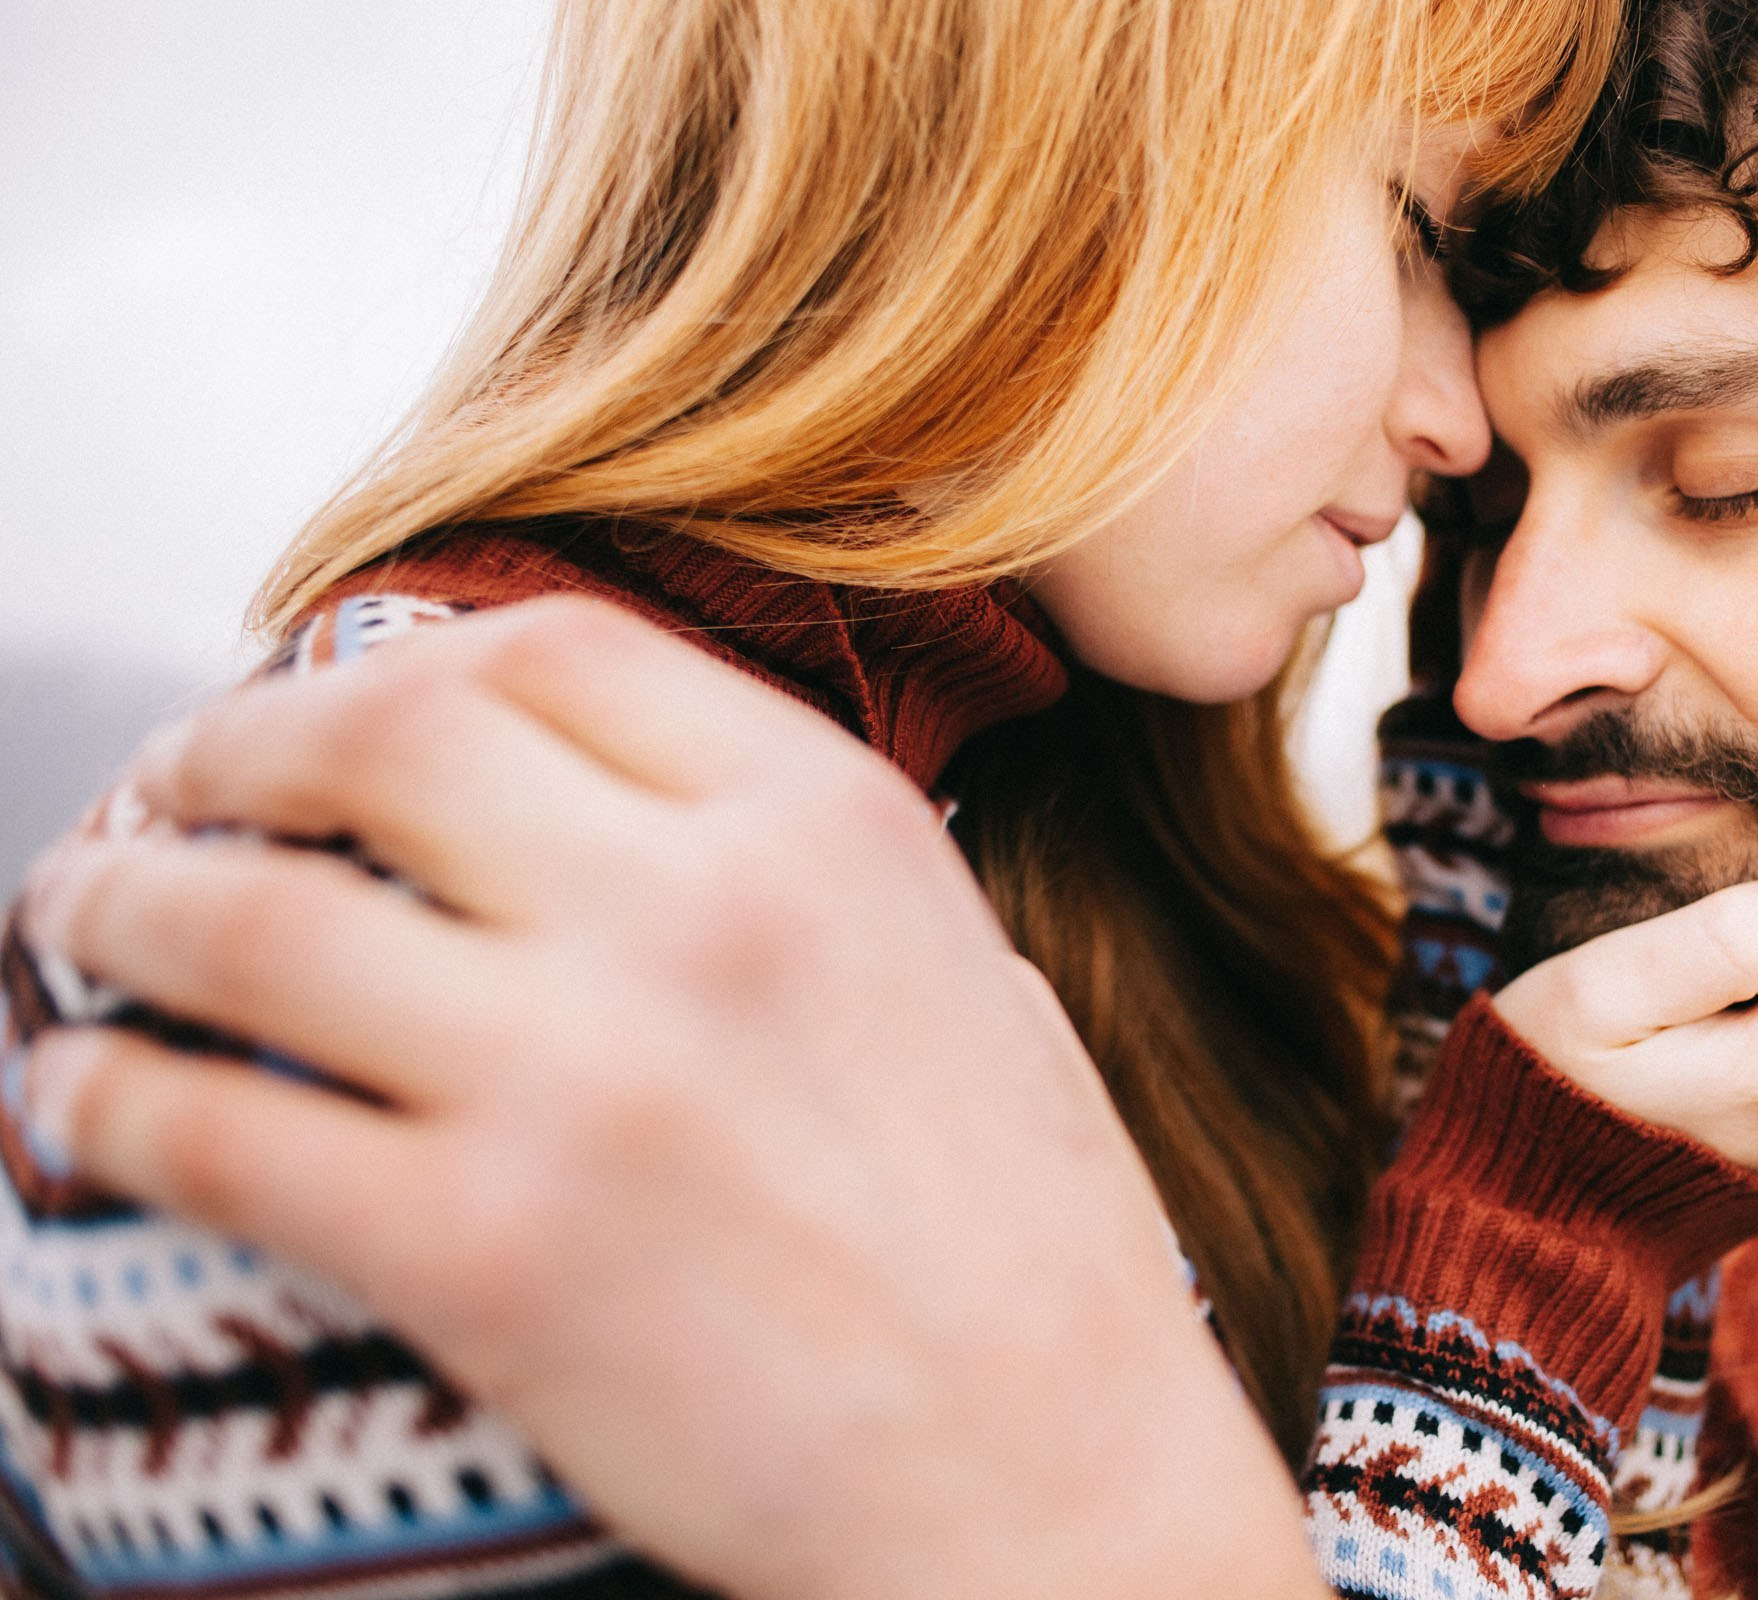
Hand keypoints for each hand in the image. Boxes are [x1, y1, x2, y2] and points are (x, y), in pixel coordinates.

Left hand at [15, 598, 1323, 1599]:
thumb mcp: (963, 972)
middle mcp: (697, 909)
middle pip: (378, 733)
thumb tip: (611, 825)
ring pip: (253, 918)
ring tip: (84, 909)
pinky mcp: (486, 1255)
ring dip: (122, 899)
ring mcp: (583, 1076)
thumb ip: (793, 871)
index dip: (405, 659)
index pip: (553, 648)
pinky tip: (83, 1094)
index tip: (341, 704)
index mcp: (827, 824)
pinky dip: (110, 1097)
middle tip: (178, 785)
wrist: (1051, 1481)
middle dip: (232, 747)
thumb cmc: (1026, 1247)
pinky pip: (221, 1131)